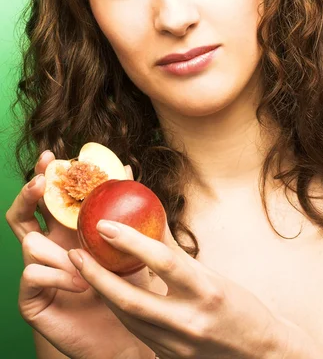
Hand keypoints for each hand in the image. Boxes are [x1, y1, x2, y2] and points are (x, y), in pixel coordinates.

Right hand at [6, 151, 153, 358]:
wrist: (123, 335)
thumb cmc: (126, 288)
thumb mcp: (129, 244)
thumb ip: (125, 209)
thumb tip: (127, 169)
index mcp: (67, 231)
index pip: (50, 198)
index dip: (46, 176)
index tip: (51, 156)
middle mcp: (49, 247)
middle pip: (24, 212)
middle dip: (28, 192)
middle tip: (42, 181)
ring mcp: (37, 271)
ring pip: (30, 242)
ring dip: (57, 248)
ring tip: (83, 262)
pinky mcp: (32, 297)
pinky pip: (31, 273)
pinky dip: (57, 274)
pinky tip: (81, 283)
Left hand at [68, 219, 284, 358]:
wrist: (260, 356)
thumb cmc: (240, 308)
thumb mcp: (213, 276)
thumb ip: (178, 253)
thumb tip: (152, 219)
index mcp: (207, 291)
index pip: (163, 261)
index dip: (130, 241)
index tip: (104, 225)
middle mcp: (190, 321)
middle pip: (131, 299)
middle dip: (97, 276)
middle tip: (75, 254)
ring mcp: (178, 346)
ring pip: (127, 319)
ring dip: (102, 294)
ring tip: (83, 271)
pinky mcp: (169, 358)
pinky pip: (136, 332)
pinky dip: (120, 311)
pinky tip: (107, 294)